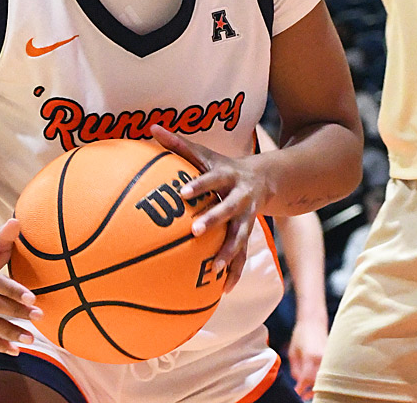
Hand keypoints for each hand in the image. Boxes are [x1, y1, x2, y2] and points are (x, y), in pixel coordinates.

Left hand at [150, 125, 268, 291]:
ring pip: (240, 236)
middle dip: (214, 220)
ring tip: (214, 269)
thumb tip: (151, 127)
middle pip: (228, 209)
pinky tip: (224, 290)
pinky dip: (235, 272)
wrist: (265, 178)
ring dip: (229, 253)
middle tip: (195, 231)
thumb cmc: (222, 166)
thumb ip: (178, 143)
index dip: (198, 184)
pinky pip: (244, 255)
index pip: (211, 178)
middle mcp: (240, 197)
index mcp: (227, 176)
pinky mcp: (249, 233)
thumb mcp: (205, 153)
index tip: (182, 192)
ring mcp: (247, 217)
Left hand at [288, 318, 327, 400]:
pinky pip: (329, 373)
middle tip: (303, 394)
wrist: (313, 322)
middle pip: (318, 382)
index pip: (306, 379)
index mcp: (310, 356)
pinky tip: (317, 381)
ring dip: (318, 386)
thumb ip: (295, 370)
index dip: (301, 389)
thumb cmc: (301, 335)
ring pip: (325, 379)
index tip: (297, 392)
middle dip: (310, 391)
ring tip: (310, 389)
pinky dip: (323, 379)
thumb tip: (299, 384)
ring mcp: (330, 359)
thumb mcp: (293, 352)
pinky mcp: (334, 359)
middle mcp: (322, 359)